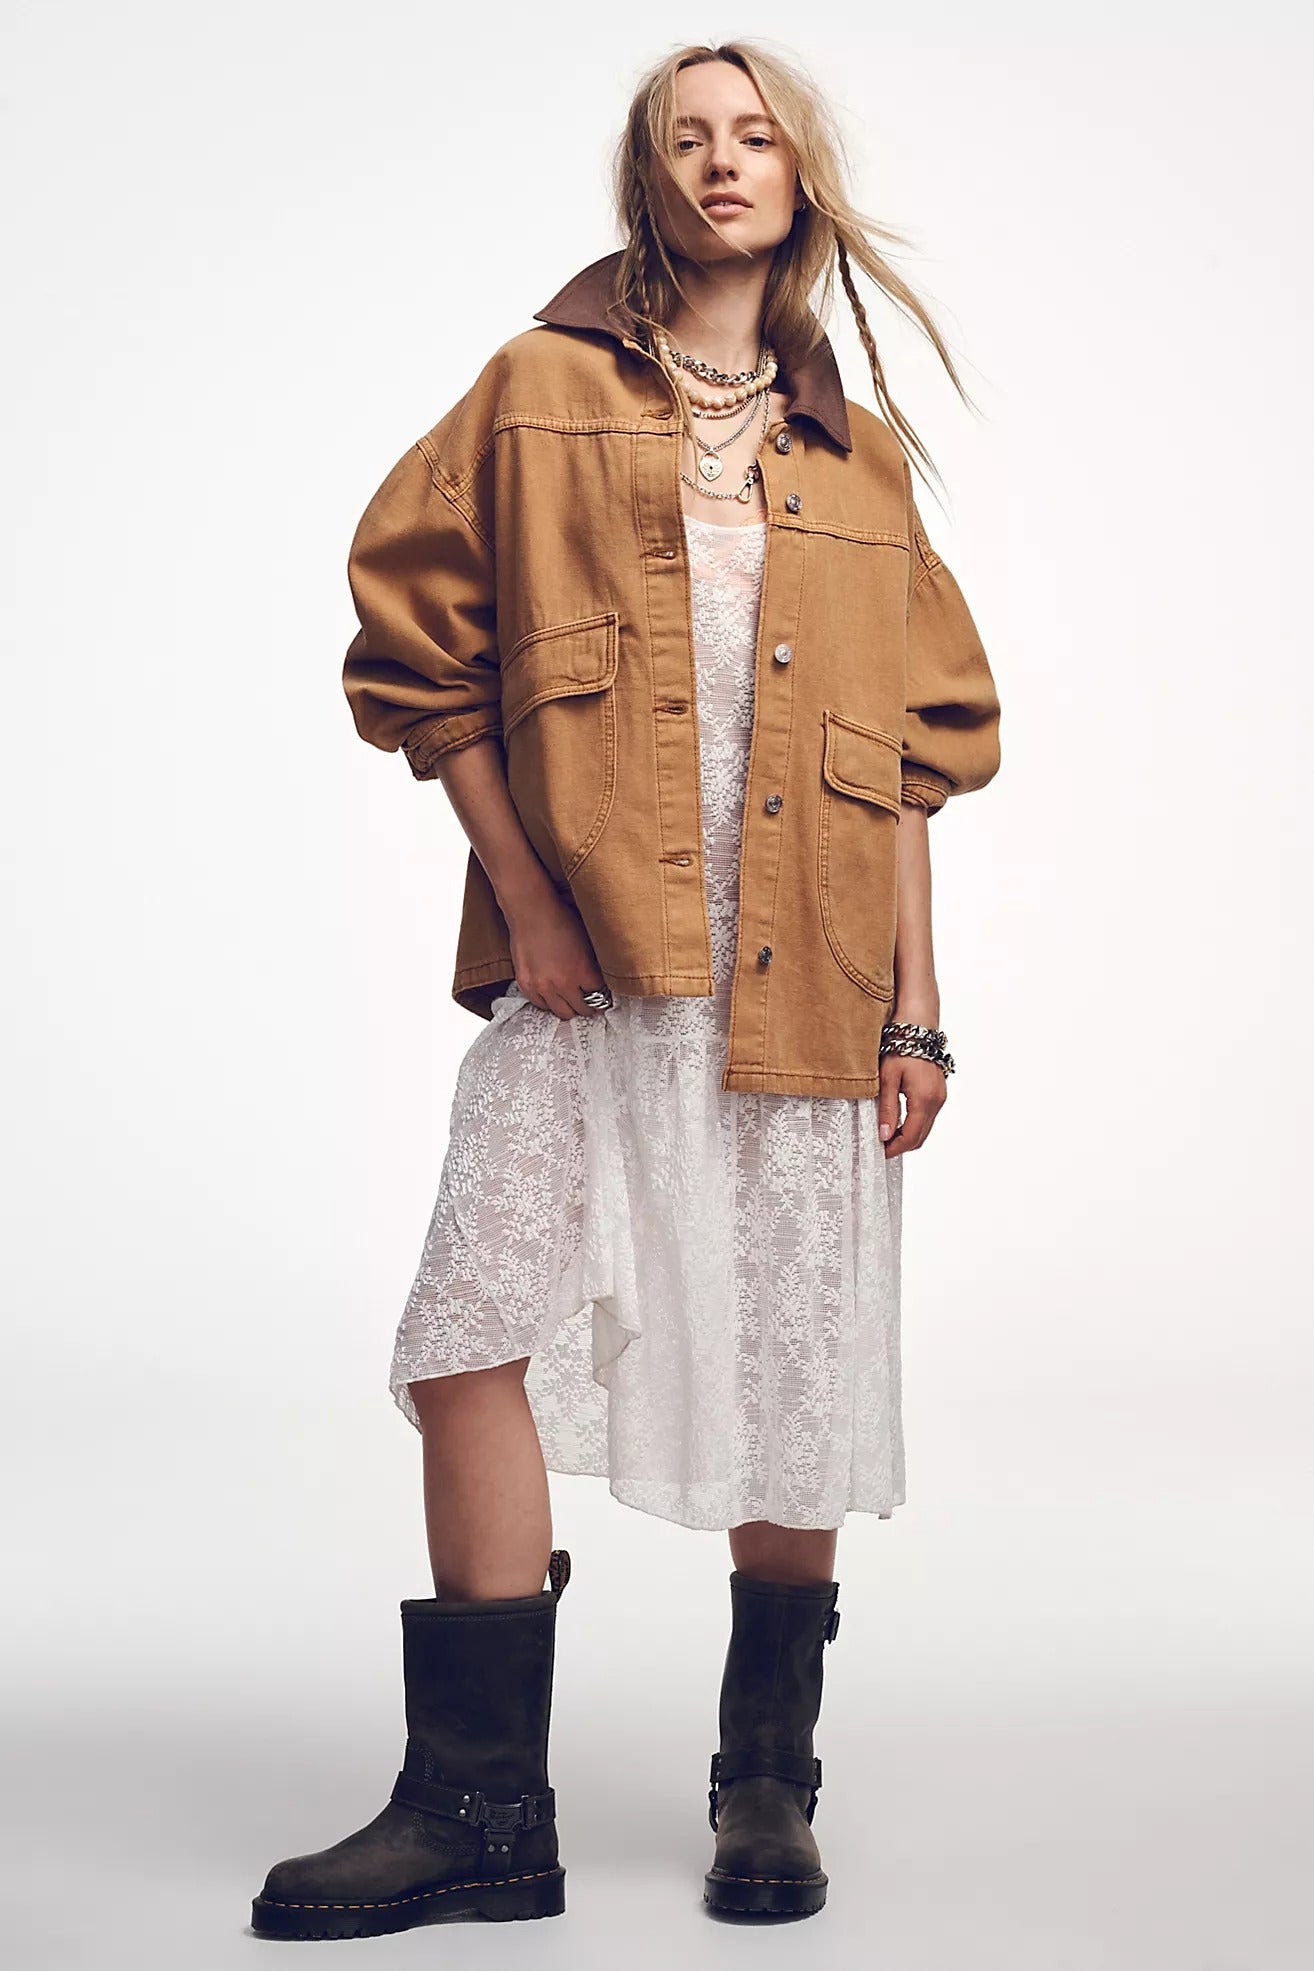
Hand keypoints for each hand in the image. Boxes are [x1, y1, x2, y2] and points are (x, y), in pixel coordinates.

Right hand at [505, 886, 610, 1020]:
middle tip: (590, 1003)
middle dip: (589, 1006)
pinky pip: (540, 1005)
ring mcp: (543, 986)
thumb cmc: (560, 919)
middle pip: (582, 1009)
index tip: (603, 995)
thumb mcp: (587, 941)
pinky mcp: (526, 984)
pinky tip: (554, 997)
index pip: (599, 996)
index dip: (603, 995)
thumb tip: (599, 978)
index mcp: (583, 971)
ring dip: (570, 1008)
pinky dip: (549, 1003)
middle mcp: (563, 983)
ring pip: (562, 1012)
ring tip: (572, 1002)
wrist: (531, 911)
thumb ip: (593, 964)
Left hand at [878, 1052, 946, 1156]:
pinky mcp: (939, 1093)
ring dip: (908, 1136)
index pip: (911, 1136)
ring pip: (925, 1129)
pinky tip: (899, 1121)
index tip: (880, 1152)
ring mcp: (940, 1098)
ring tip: (887, 1134)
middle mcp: (936, 1101)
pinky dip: (914, 1125)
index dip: (895, 1148)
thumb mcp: (887, 1078)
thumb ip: (887, 1108)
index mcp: (924, 1100)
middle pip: (920, 1137)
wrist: (918, 1027)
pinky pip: (928, 1118)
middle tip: (881, 1146)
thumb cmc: (901, 1047)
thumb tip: (885, 1134)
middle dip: (901, 1146)